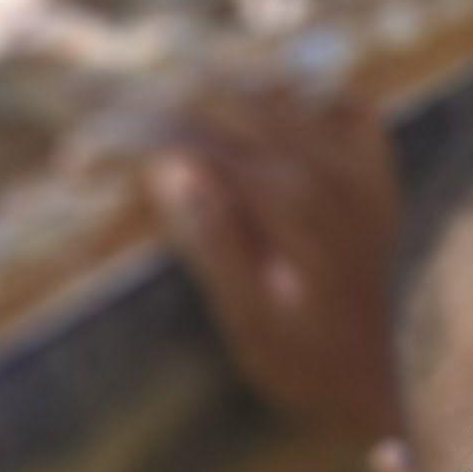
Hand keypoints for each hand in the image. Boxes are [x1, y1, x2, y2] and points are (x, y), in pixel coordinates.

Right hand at [146, 81, 403, 436]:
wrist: (393, 385)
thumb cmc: (313, 366)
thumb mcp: (250, 323)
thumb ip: (215, 243)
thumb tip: (171, 169)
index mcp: (292, 203)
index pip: (198, 143)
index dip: (134, 137)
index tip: (79, 151)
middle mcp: (331, 171)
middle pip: (234, 101)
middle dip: (168, 101)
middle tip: (111, 108)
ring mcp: (363, 168)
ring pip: (285, 91)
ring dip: (227, 86)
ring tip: (170, 93)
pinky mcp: (382, 177)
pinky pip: (352, 110)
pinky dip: (309, 98)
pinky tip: (269, 110)